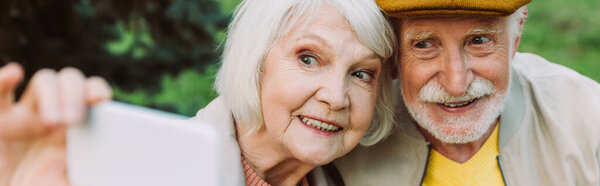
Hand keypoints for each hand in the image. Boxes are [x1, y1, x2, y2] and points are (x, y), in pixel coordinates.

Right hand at [0, 63, 111, 185]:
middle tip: (72, 120)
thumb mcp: (68, 183)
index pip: (93, 93)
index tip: (101, 100)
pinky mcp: (0, 118)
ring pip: (45, 81)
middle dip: (74, 95)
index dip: (97, 90)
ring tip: (51, 122)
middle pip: (71, 81)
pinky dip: (4, 82)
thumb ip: (89, 176)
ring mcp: (27, 113)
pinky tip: (14, 74)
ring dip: (51, 95)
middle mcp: (56, 111)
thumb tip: (113, 175)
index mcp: (79, 125)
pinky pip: (0, 94)